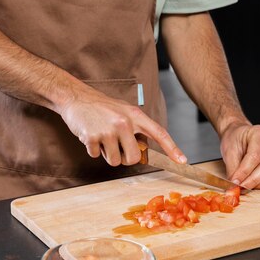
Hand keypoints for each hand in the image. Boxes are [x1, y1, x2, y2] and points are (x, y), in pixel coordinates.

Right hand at [60, 85, 186, 166]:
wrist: (76, 98)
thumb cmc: (101, 107)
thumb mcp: (123, 112)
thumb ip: (135, 128)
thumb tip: (143, 151)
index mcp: (134, 115)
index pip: (158, 132)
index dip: (172, 148)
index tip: (182, 161)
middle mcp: (124, 122)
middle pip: (134, 158)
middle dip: (125, 158)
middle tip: (116, 147)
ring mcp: (108, 130)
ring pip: (115, 161)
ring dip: (107, 154)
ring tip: (102, 138)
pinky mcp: (92, 137)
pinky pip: (96, 156)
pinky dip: (93, 150)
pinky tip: (90, 135)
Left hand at [220, 122, 259, 188]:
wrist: (239, 137)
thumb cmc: (235, 140)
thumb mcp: (228, 151)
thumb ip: (233, 169)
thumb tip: (235, 185)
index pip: (254, 156)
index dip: (244, 172)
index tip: (235, 182)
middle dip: (253, 180)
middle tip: (241, 188)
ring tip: (246, 184)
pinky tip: (254, 182)